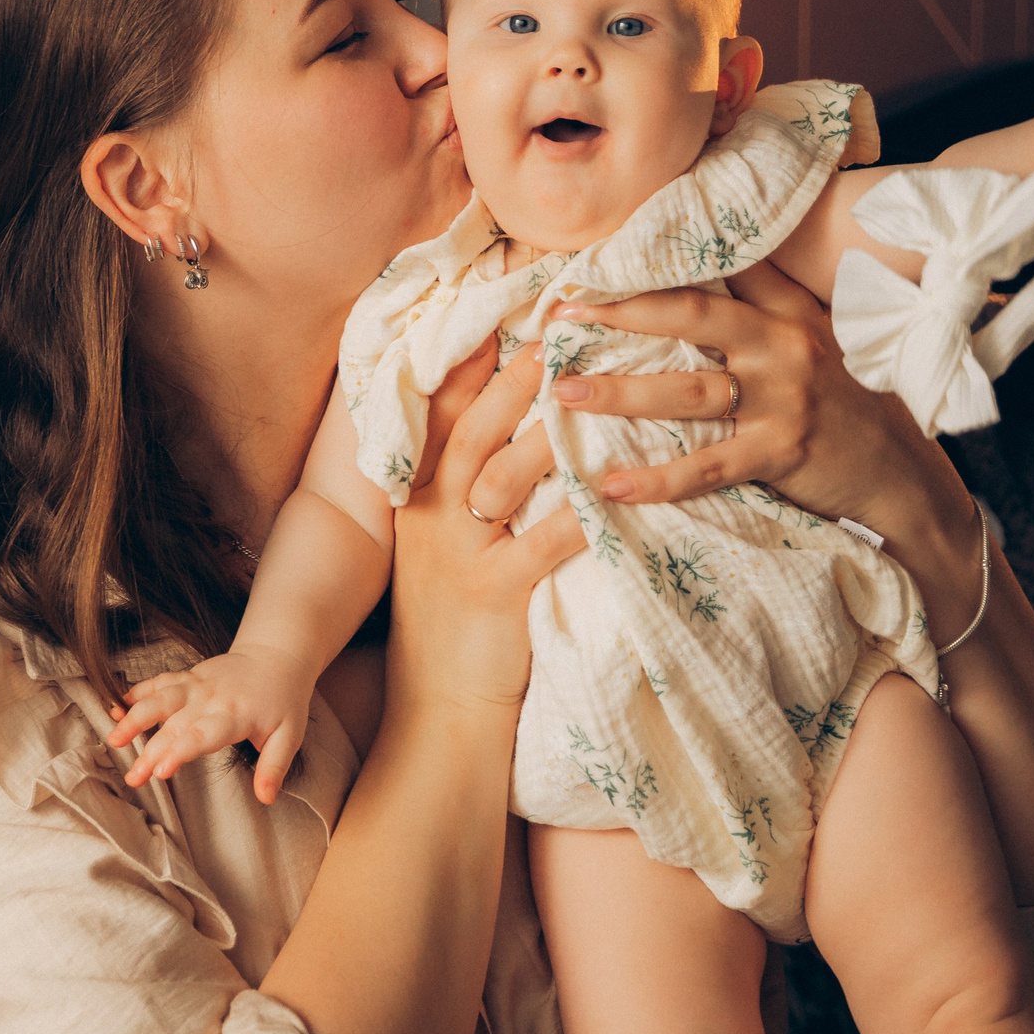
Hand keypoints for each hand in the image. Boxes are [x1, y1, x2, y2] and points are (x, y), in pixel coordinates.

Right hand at [109, 645, 319, 803]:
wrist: (277, 656)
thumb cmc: (283, 700)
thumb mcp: (289, 735)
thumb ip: (275, 766)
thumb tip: (267, 797)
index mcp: (235, 715)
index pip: (203, 735)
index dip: (180, 752)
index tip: (161, 771)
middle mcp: (211, 699)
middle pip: (175, 726)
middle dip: (151, 751)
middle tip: (133, 777)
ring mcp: (197, 685)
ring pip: (160, 698)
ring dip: (135, 716)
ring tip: (114, 738)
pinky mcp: (188, 676)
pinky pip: (159, 681)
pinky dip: (137, 691)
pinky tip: (116, 706)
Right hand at [385, 343, 586, 722]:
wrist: (439, 715)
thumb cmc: (457, 627)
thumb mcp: (446, 550)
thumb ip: (469, 495)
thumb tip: (521, 436)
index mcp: (420, 500)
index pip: (441, 418)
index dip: (469, 367)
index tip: (500, 318)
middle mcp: (431, 517)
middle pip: (471, 430)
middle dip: (511, 380)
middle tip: (554, 336)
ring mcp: (457, 555)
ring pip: (502, 475)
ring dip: (549, 430)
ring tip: (591, 392)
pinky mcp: (491, 594)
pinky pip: (541, 543)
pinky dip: (579, 513)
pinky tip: (613, 489)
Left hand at [545, 260, 921, 525]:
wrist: (904, 476)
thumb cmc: (851, 406)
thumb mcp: (818, 343)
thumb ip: (768, 309)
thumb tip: (702, 278)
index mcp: (790, 312)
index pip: (720, 269)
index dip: (658, 258)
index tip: (599, 253)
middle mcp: (785, 346)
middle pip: (689, 316)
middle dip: (619, 311)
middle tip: (561, 313)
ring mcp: (785, 400)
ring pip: (685, 391)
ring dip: (619, 393)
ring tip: (565, 393)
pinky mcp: (782, 453)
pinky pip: (706, 466)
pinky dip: (657, 479)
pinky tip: (611, 484)